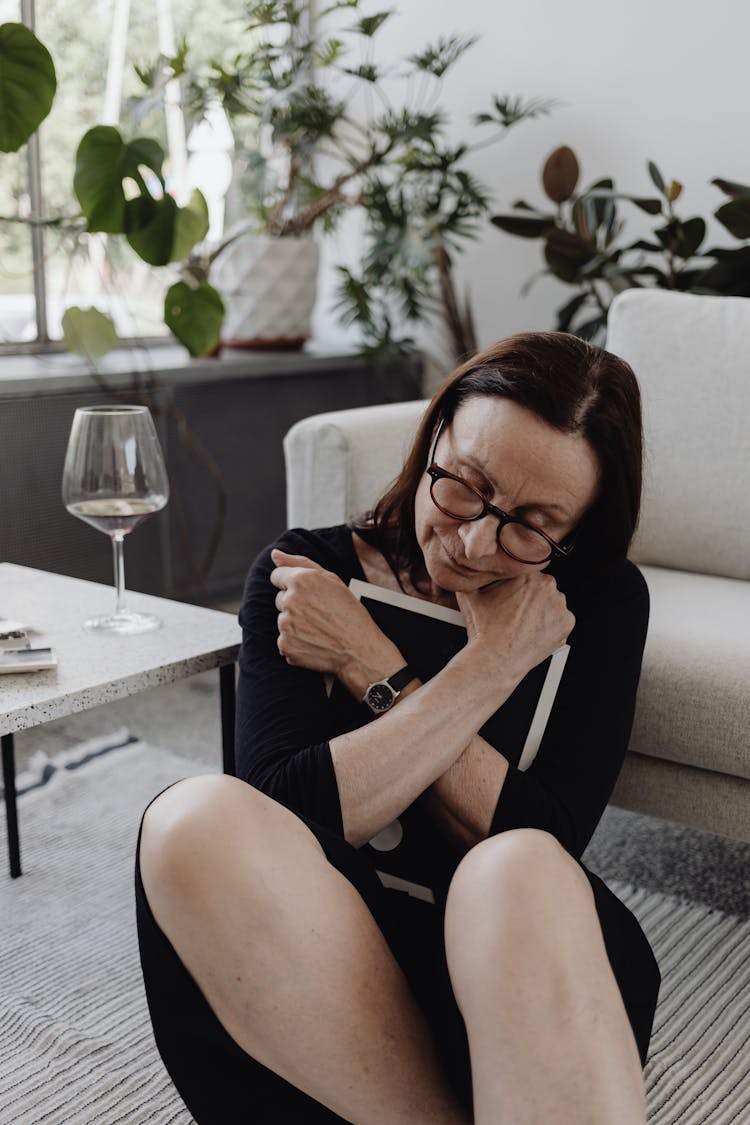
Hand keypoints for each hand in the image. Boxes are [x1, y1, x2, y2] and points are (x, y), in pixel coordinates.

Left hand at [269, 549, 402, 689]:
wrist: (359, 650)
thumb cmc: (350, 614)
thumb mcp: (331, 580)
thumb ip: (299, 563)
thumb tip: (275, 554)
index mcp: (301, 580)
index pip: (277, 576)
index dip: (291, 583)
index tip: (305, 593)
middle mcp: (290, 601)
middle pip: (280, 599)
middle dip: (295, 604)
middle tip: (319, 613)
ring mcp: (285, 625)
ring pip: (283, 620)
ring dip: (295, 624)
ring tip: (318, 628)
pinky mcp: (285, 645)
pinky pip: (284, 640)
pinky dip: (296, 642)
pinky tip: (314, 641)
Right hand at [456, 572, 573, 683]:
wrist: (496, 659)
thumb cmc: (484, 630)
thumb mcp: (469, 594)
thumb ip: (476, 575)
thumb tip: (473, 567)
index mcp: (527, 574)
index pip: (526, 571)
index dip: (517, 585)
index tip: (512, 596)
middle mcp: (547, 586)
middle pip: (541, 586)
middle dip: (531, 596)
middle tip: (516, 611)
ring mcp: (559, 605)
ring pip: (552, 602)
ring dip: (542, 610)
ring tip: (524, 623)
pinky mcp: (567, 623)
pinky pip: (561, 620)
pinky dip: (552, 625)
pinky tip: (534, 631)